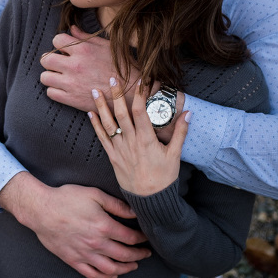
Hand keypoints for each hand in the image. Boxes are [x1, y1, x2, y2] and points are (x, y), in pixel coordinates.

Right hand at [0, 172, 151, 277]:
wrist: (40, 210)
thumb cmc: (66, 199)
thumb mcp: (94, 194)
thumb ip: (116, 205)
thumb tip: (135, 212)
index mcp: (104, 226)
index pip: (130, 238)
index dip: (141, 239)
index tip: (146, 238)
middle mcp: (96, 243)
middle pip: (124, 256)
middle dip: (138, 255)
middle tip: (145, 253)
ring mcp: (84, 254)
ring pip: (111, 269)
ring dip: (126, 269)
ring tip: (133, 266)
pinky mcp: (73, 260)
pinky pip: (93, 274)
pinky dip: (105, 277)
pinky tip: (112, 275)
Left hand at [40, 26, 137, 111]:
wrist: (131, 93)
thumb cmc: (122, 67)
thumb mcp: (107, 46)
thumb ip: (86, 37)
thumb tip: (72, 28)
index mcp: (83, 50)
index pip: (56, 40)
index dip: (59, 44)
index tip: (65, 50)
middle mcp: (74, 65)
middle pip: (45, 59)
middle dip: (50, 60)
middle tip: (58, 64)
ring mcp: (71, 83)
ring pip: (44, 77)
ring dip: (50, 76)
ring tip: (59, 77)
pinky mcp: (71, 99)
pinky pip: (50, 93)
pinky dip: (55, 91)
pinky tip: (64, 89)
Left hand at [89, 78, 189, 195]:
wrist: (149, 199)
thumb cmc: (164, 177)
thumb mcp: (175, 154)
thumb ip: (180, 132)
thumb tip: (188, 113)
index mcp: (146, 139)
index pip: (140, 111)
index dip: (139, 94)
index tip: (139, 80)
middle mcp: (130, 141)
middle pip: (121, 113)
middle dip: (116, 94)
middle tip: (112, 78)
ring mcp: (119, 149)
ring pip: (108, 123)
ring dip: (101, 106)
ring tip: (95, 91)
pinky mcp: (112, 156)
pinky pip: (101, 138)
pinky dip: (95, 125)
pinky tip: (90, 113)